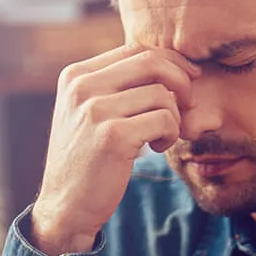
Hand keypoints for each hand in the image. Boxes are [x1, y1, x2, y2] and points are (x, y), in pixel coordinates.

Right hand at [29, 45, 200, 254]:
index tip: (188, 79)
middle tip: (189, 104)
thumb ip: (115, 86)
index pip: (135, 49)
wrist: (65, 206)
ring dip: (174, 117)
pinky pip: (165, 120)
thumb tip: (167, 63)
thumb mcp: (89, 113)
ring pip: (162, 94)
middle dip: (182, 80)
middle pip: (152, 62)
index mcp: (75, 76)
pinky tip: (156, 148)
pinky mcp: (112, 136)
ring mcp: (95, 110)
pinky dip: (170, 134)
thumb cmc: (87, 160)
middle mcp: (81, 87)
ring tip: (161, 137)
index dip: (170, 61)